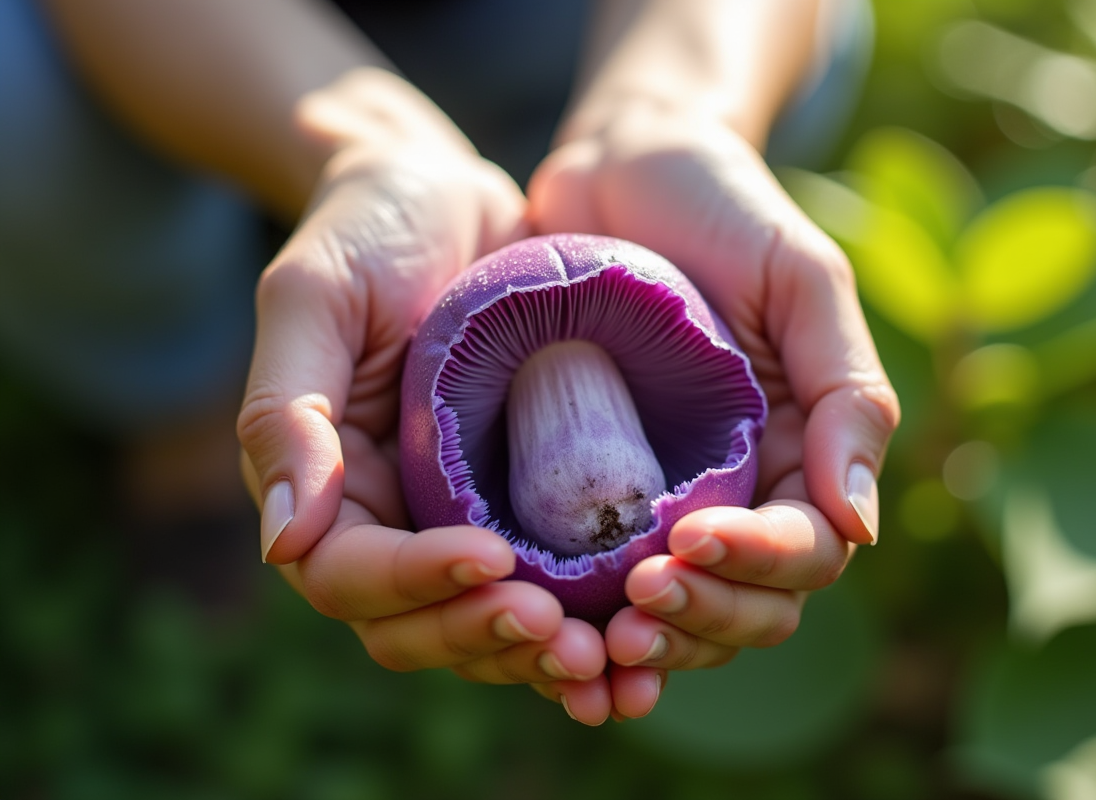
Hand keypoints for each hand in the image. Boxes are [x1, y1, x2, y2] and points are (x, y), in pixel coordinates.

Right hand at [237, 72, 608, 693]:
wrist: (448, 193)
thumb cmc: (369, 228)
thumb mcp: (314, 298)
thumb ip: (287, 413)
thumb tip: (282, 543)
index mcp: (324, 488)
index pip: (351, 576)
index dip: (414, 584)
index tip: (490, 559)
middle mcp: (387, 522)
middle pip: (417, 626)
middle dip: (483, 637)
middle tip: (563, 635)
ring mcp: (455, 521)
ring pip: (482, 625)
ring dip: (535, 655)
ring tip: (604, 654)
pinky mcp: (521, 507)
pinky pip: (545, 587)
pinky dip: (580, 622)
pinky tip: (631, 631)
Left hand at [526, 105, 899, 720]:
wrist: (617, 168)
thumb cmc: (722, 210)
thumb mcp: (803, 280)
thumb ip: (847, 395)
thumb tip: (862, 526)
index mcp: (799, 452)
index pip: (805, 550)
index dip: (759, 565)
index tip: (691, 540)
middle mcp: (738, 492)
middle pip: (747, 605)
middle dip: (702, 619)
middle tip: (639, 605)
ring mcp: (661, 500)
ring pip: (677, 615)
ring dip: (649, 648)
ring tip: (596, 649)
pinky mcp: (584, 493)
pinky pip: (594, 587)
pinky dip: (585, 633)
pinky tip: (554, 648)